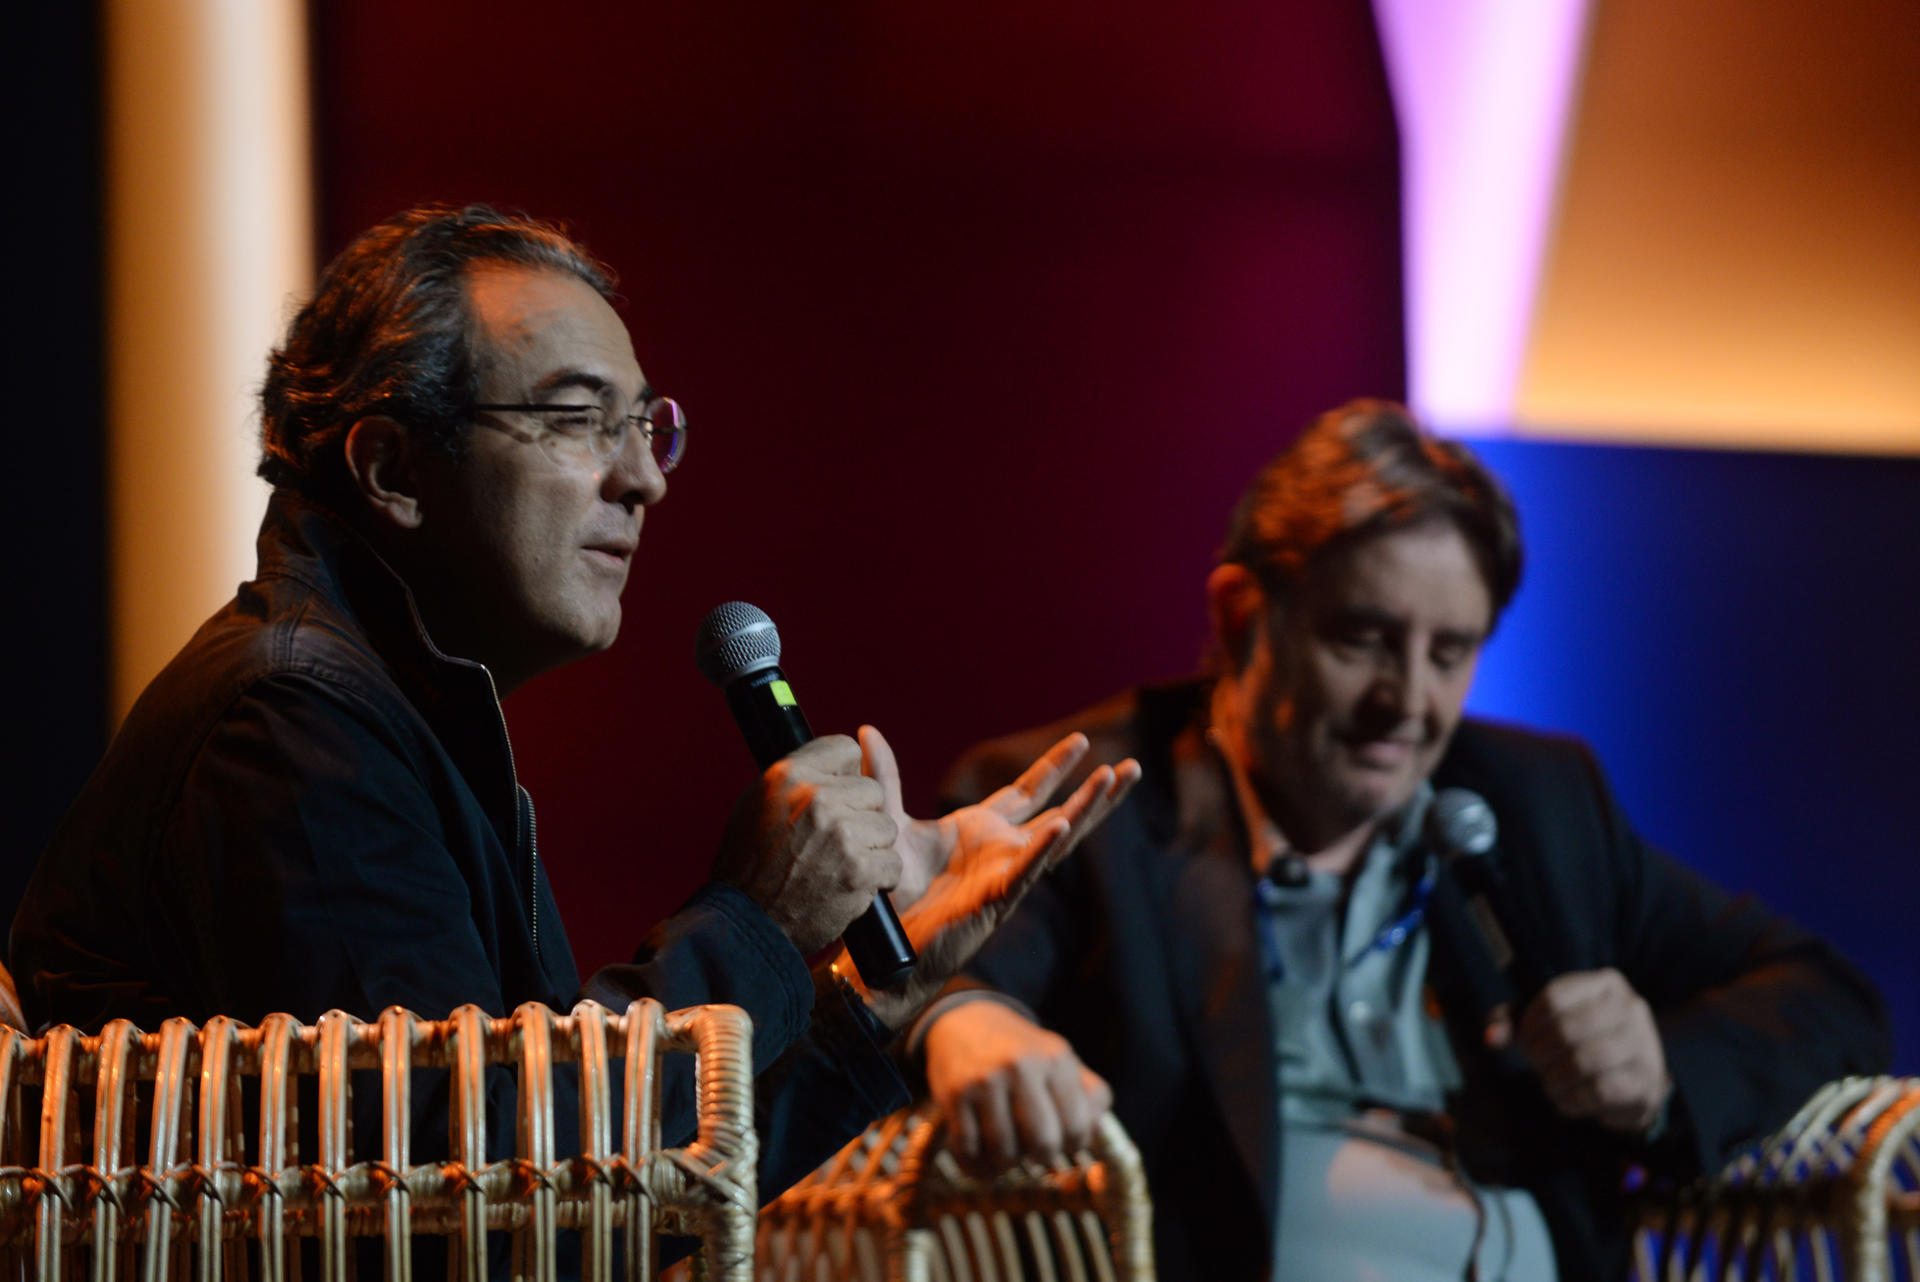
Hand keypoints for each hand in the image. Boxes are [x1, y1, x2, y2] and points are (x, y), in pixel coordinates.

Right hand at [713, 735, 900, 954]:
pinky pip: (892, 863)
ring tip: (839, 866)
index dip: (846, 775)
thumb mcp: (759, 804)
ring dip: (871, 849)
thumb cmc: (750, 864)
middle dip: (860, 816)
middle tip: (834, 842)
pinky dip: (878, 879)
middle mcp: (816, 797)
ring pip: (886, 827)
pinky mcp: (858, 869)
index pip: (845, 749)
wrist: (747, 923)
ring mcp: (840, 832)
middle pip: (872, 791)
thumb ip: (799, 778)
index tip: (838, 795)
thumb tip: (842, 766)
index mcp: (790, 775)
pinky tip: (851, 886)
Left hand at [836, 727, 1138, 1027]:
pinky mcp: (995, 900)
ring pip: (1058, 839)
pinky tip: (1065, 827)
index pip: (1027, 792)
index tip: (1082, 742)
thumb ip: (885, 777)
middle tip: (1129, 766)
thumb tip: (867, 731)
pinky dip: (1044, 849)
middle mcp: (1001, 851)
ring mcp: (1005, 875)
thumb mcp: (887, 821)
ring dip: (1087, 809)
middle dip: (1095, 791)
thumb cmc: (888, 891)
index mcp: (981, 831)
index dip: (1055, 767)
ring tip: (1115, 778)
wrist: (881, 944)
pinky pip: (1026, 872)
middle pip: (1060, 813)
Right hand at [925, 999, 1112, 1169]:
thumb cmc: (1020, 1051)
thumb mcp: (1059, 1058)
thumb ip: (1088, 1093)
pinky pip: (968, 1151)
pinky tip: (982, 1160)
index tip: (1061, 1139)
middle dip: (1040, 1157)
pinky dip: (977, 1167)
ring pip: (1004, 1152)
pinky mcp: (954, 1094)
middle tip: (1033, 1150)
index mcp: (1055, 1058)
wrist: (965, 1021)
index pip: (1077, 1126)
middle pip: (1043, 1143)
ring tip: (1007, 1152)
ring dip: (1007, 1163)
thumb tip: (1096, 1132)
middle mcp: (1021, 1066)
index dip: (1073, 1144)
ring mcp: (985, 1080)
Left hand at [1492, 967, 1671, 1133]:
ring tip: (1549, 1084)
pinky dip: (1572, 1100)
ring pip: (1583, 1062)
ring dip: (1554, 1079)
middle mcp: (1631, 1009)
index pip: (1554, 997)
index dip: (1529, 1024)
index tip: (1524, 1042)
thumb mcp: (1549, 1020)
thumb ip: (1514, 1021)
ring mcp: (1643, 1045)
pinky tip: (1566, 1100)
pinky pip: (1599, 1092)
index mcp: (1606, 984)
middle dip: (1540, 1054)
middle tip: (1536, 1066)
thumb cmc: (1584, 1040)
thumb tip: (1490, 1037)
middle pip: (1567, 1030)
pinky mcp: (1646, 1083)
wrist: (1636, 1076)